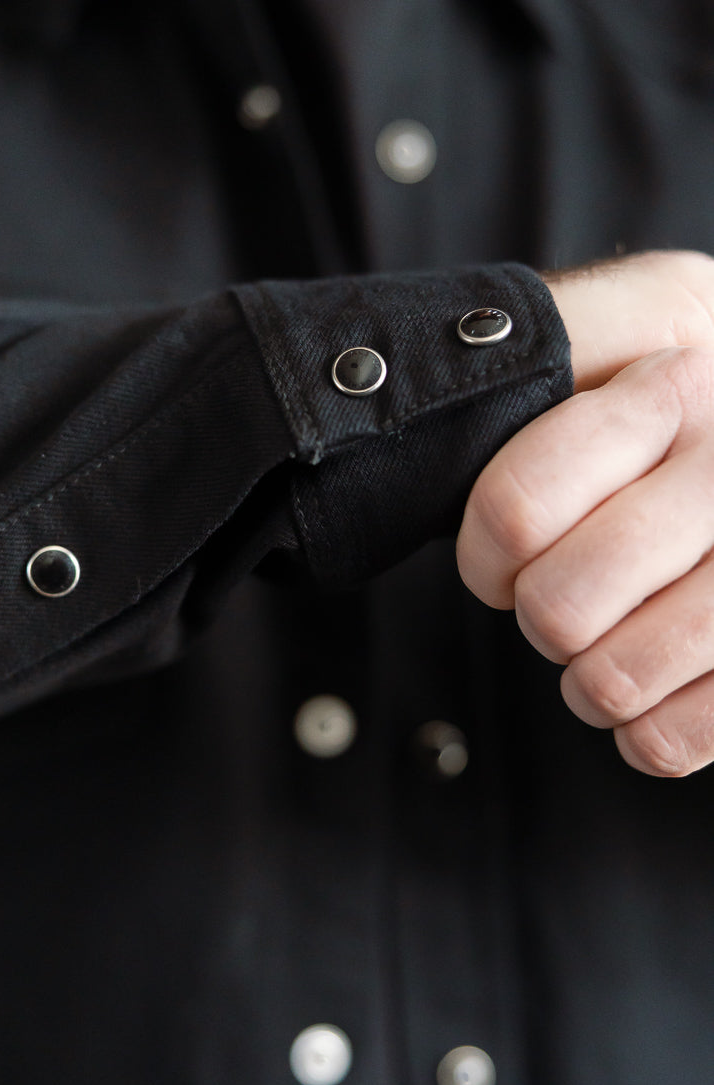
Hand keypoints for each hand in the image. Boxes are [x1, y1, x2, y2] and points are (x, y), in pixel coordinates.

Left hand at [458, 250, 713, 776]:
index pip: (515, 511)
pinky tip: (658, 693)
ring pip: (612, 679)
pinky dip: (645, 734)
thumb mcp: (619, 346)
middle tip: (571, 599)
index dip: (490, 558)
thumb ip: (555, 352)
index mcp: (672, 386)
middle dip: (545, 618)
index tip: (508, 555)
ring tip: (612, 647)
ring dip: (590, 682)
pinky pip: (671, 738)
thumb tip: (410, 392)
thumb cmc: (673, 428)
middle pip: (556, 608)